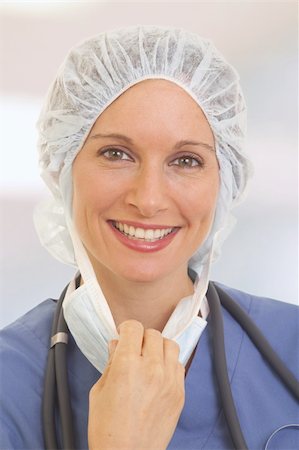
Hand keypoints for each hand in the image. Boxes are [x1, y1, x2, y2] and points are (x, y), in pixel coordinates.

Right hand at [88, 320, 184, 449]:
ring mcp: (169, 381)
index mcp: (127, 365)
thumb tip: (117, 344)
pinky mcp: (180, 393)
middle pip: (153, 334)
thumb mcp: (99, 391)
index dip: (126, 329)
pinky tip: (159, 374)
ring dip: (158, 347)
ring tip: (149, 359)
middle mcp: (151, 368)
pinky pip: (178, 365)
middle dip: (141, 338)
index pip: (134, 328)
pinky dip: (169, 363)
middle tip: (134, 349)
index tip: (124, 334)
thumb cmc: (108, 429)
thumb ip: (111, 362)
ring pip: (170, 345)